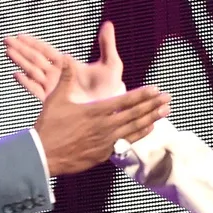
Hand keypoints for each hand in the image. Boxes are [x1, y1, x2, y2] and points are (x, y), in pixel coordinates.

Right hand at [6, 22, 126, 103]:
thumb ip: (107, 44)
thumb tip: (108, 24)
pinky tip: (16, 74)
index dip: (33, 43)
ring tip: (8, 51)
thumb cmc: (111, 88)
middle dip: (20, 49)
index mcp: (67, 64)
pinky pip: (36, 90)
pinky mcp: (54, 100)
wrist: (111, 109)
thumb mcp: (111, 63)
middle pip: (34, 59)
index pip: (46, 51)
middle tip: (6, 39)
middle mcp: (57, 75)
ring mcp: (54, 87)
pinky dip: (26, 82)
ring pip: (32, 71)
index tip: (20, 35)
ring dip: (20, 61)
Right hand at [32, 59, 169, 176]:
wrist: (43, 155)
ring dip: (152, 119)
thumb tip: (65, 57)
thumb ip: (65, 78)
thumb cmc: (49, 127)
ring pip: (134, 129)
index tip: (155, 89)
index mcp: (95, 111)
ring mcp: (106, 142)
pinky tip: (149, 130)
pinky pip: (126, 143)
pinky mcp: (103, 154)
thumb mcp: (56, 99)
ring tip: (165, 112)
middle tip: (169, 99)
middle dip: (153, 105)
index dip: (142, 95)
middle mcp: (105, 126)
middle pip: (135, 114)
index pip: (124, 101)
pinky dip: (139, 135)